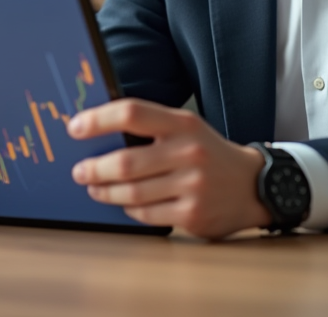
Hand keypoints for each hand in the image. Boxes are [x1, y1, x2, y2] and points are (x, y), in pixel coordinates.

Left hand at [67, 98, 269, 238]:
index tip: (74, 127)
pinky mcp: (193, 215)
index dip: (98, 119)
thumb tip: (98, 131)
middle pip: (125, 162)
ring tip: (93, 188)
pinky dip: (129, 210)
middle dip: (94, 168)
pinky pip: (146, 215)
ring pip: (132, 193)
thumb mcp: (187, 129)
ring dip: (105, 192)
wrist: (253, 185)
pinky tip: (124, 203)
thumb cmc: (209, 154)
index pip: (132, 113)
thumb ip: (151, 127)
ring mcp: (192, 186)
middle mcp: (188, 152)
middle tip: (78, 171)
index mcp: (183, 124)